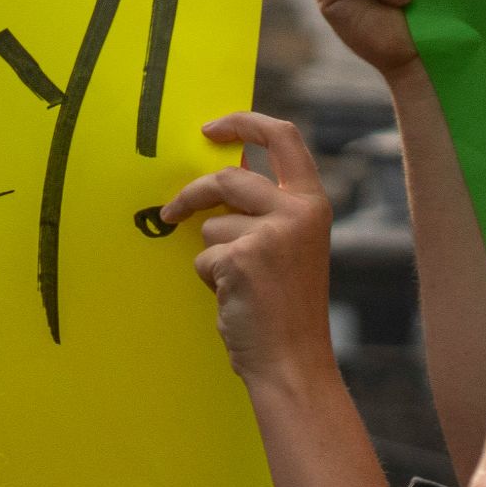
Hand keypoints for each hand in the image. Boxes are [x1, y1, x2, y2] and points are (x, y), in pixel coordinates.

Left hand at [161, 112, 334, 383]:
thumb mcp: (291, 246)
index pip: (283, 137)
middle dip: (194, 195)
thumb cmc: (287, 309)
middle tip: (172, 210)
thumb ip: (267, 211)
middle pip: (228, 179)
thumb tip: (220, 181)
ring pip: (212, 226)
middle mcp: (296, 211)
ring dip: (212, 255)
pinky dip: (210, 279)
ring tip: (237, 286)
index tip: (212, 129)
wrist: (293, 362)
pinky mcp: (241, 258)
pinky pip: (204, 257)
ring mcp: (269, 234)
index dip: (244, 124)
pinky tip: (234, 300)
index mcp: (312, 203)